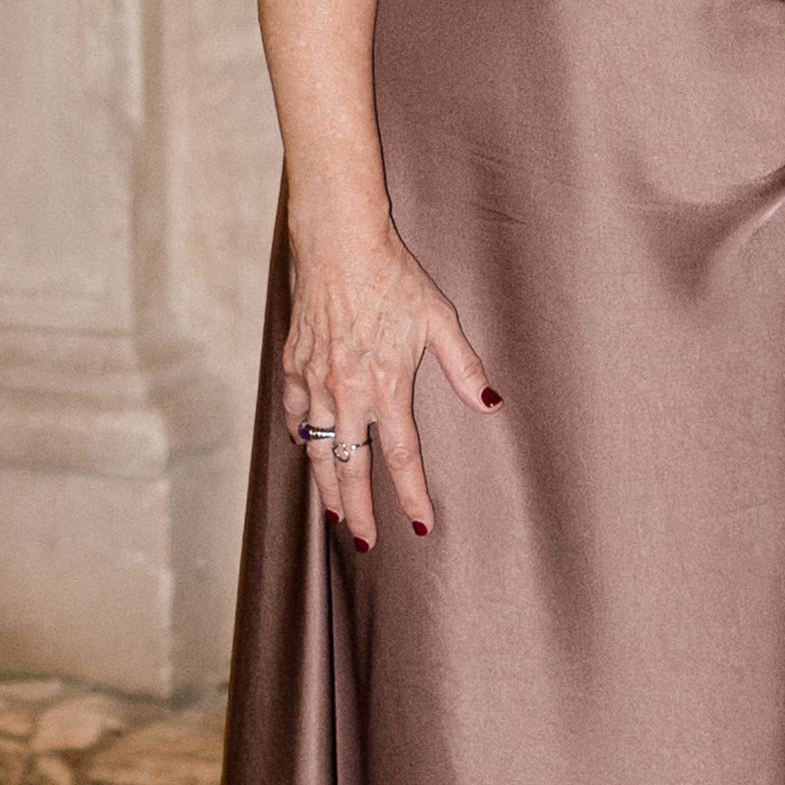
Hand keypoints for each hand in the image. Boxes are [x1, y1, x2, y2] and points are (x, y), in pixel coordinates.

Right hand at [278, 212, 500, 544]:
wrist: (337, 242)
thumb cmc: (393, 276)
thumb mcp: (439, 319)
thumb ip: (464, 368)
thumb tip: (490, 405)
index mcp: (387, 386)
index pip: (402, 458)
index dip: (411, 496)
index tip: (420, 525)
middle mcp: (347, 393)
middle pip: (352, 468)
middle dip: (359, 510)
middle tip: (365, 542)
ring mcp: (315, 382)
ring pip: (318, 451)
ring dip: (327, 486)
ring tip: (334, 514)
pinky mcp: (294, 365)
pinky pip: (295, 415)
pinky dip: (301, 438)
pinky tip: (308, 449)